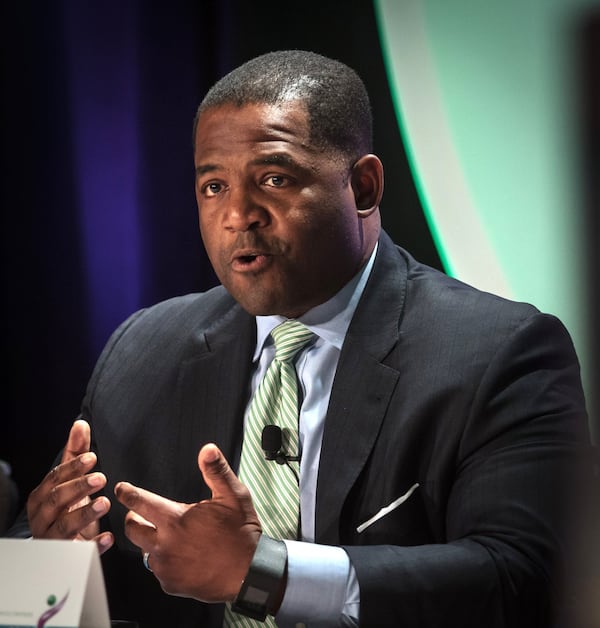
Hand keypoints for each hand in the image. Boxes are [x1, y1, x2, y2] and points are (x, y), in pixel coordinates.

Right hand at [27, 419, 113, 552]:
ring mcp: (52, 539)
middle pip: (56, 501)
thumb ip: (75, 453)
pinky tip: (109, 538)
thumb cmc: (66, 506)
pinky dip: (93, 545)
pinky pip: (78, 552)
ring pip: (63, 527)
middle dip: (78, 488)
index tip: (92, 459)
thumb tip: (80, 423)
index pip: (54, 479)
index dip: (72, 469)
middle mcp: (42, 518)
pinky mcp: (67, 555)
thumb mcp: (70, 480)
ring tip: (104, 503)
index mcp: (42, 497)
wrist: (61, 545)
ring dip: (84, 514)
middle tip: (101, 478)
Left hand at [115, 443, 261, 601]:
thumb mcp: (233, 495)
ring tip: (166, 536)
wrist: (250, 572)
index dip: (127, 493)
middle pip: (132, 529)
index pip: (140, 502)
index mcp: (176, 519)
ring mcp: (166, 566)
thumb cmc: (242, 532)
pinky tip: (180, 555)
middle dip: (133, 518)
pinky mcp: (171, 583)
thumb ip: (216, 471)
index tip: (121, 489)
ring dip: (150, 541)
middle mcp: (165, 543)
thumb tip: (208, 450)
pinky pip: (158, 570)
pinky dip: (164, 561)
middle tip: (141, 514)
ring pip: (144, 551)